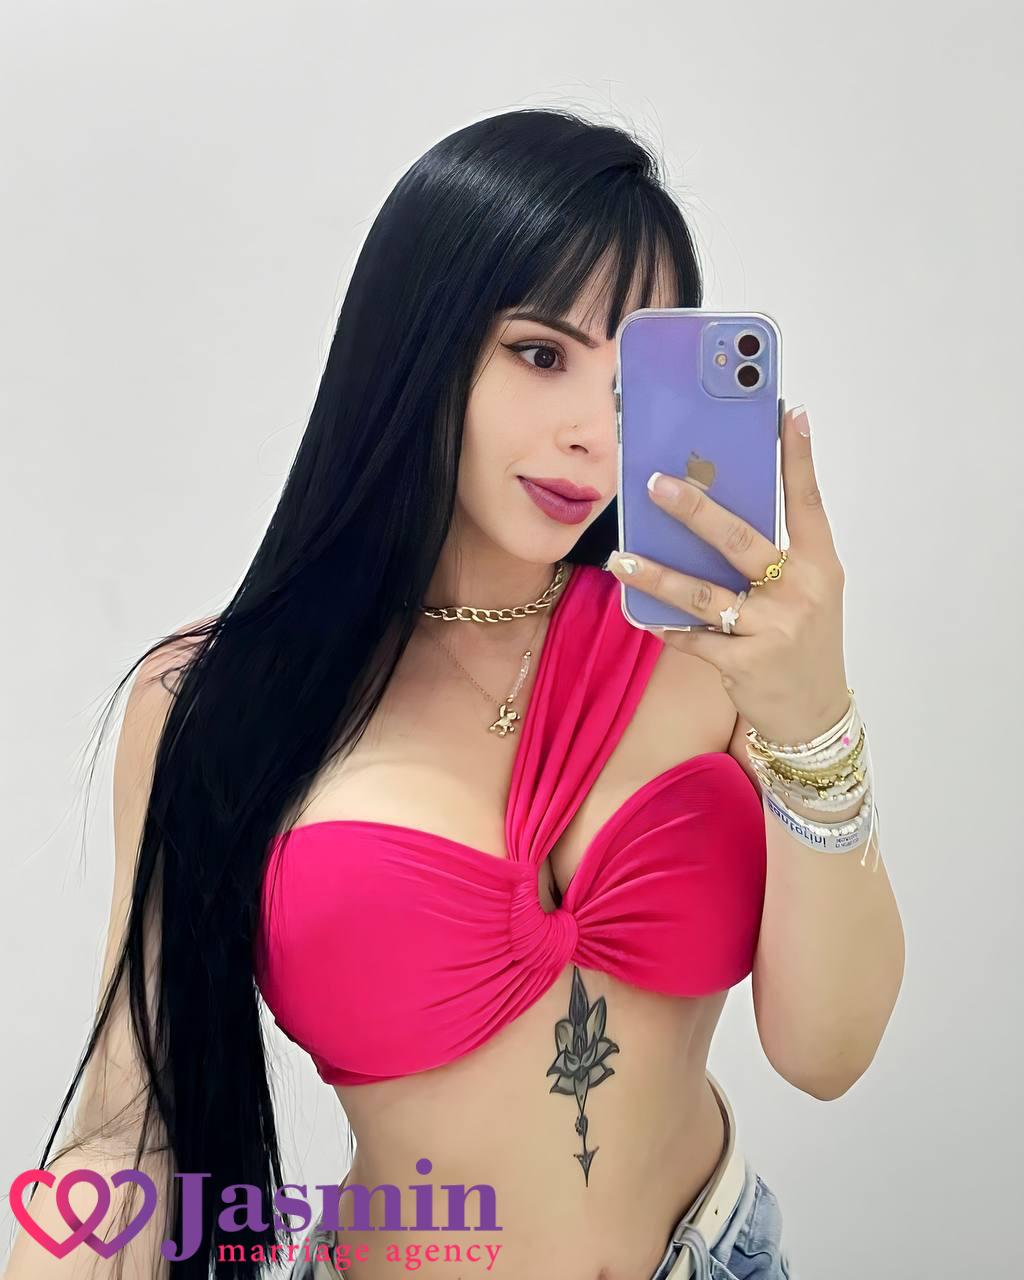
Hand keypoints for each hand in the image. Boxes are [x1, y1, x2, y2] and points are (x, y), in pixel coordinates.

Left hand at [607, 404, 849, 744]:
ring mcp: (772, 629)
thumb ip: (773, 556)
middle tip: (656, 484)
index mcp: (820, 565)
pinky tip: (640, 613)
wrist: (813, 713)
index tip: (789, 414)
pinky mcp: (745, 663)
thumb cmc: (802, 641)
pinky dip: (665, 625)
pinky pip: (694, 637)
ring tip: (621, 559)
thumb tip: (715, 513)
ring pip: (704, 594)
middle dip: (695, 511)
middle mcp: (800, 592)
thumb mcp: (806, 592)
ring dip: (657, 575)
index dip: (799, 458)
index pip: (809, 502)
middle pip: (741, 541)